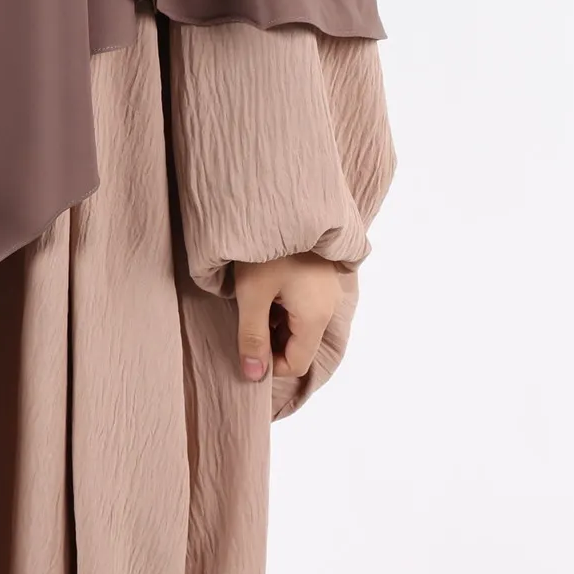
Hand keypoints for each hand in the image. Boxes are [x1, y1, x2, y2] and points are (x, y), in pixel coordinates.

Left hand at [232, 252, 342, 382]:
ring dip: (277, 323)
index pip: (297, 363)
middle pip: (301, 345)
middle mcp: (329, 305)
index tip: (245, 347)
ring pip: (301, 324)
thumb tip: (254, 377)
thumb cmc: (265, 248)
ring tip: (252, 301)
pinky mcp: (320, 274)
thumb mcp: (252, 294)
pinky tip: (264, 287)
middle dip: (272, 343)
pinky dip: (284, 306)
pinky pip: (304, 304)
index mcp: (316, 316)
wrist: (282, 197)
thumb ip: (252, 338)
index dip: (269, 365)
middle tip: (244, 322)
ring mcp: (327, 289)